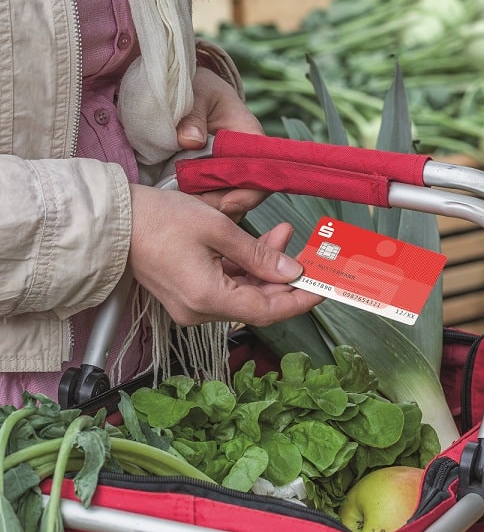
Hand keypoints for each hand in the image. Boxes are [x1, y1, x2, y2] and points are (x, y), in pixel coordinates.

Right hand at [128, 184, 322, 326]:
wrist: (113, 219)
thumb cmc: (158, 220)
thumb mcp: (218, 230)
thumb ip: (258, 255)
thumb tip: (292, 272)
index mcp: (207, 298)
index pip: (267, 312)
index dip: (299, 301)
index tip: (322, 289)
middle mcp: (199, 310)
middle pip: (257, 301)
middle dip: (284, 276)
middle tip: (306, 252)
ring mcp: (192, 304)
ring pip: (243, 291)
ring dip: (265, 266)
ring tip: (282, 235)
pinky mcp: (188, 292)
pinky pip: (226, 284)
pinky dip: (245, 266)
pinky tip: (260, 243)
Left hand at [175, 67, 265, 220]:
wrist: (189, 90)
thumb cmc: (199, 88)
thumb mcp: (196, 94)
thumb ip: (192, 116)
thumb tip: (190, 140)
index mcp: (250, 138)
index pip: (262, 173)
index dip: (248, 193)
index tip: (224, 204)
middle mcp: (246, 159)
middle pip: (246, 193)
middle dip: (223, 206)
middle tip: (194, 211)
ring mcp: (229, 170)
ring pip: (228, 198)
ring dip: (209, 206)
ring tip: (183, 208)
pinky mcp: (213, 177)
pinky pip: (211, 196)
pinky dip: (197, 202)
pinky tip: (180, 204)